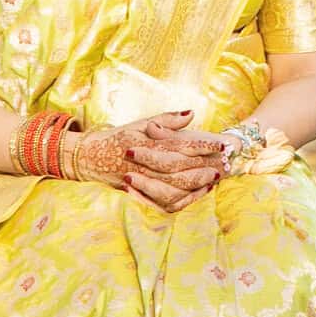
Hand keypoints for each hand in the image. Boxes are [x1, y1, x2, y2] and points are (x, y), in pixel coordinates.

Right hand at [110, 112, 227, 208]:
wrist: (90, 158)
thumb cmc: (119, 137)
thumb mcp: (141, 123)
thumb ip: (167, 120)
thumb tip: (191, 113)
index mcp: (146, 144)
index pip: (180, 146)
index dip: (203, 146)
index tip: (222, 145)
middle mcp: (143, 165)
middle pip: (180, 170)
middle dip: (205, 168)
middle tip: (225, 165)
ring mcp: (141, 183)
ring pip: (174, 189)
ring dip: (197, 185)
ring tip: (214, 179)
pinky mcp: (140, 196)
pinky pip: (165, 203)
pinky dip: (185, 199)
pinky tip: (199, 192)